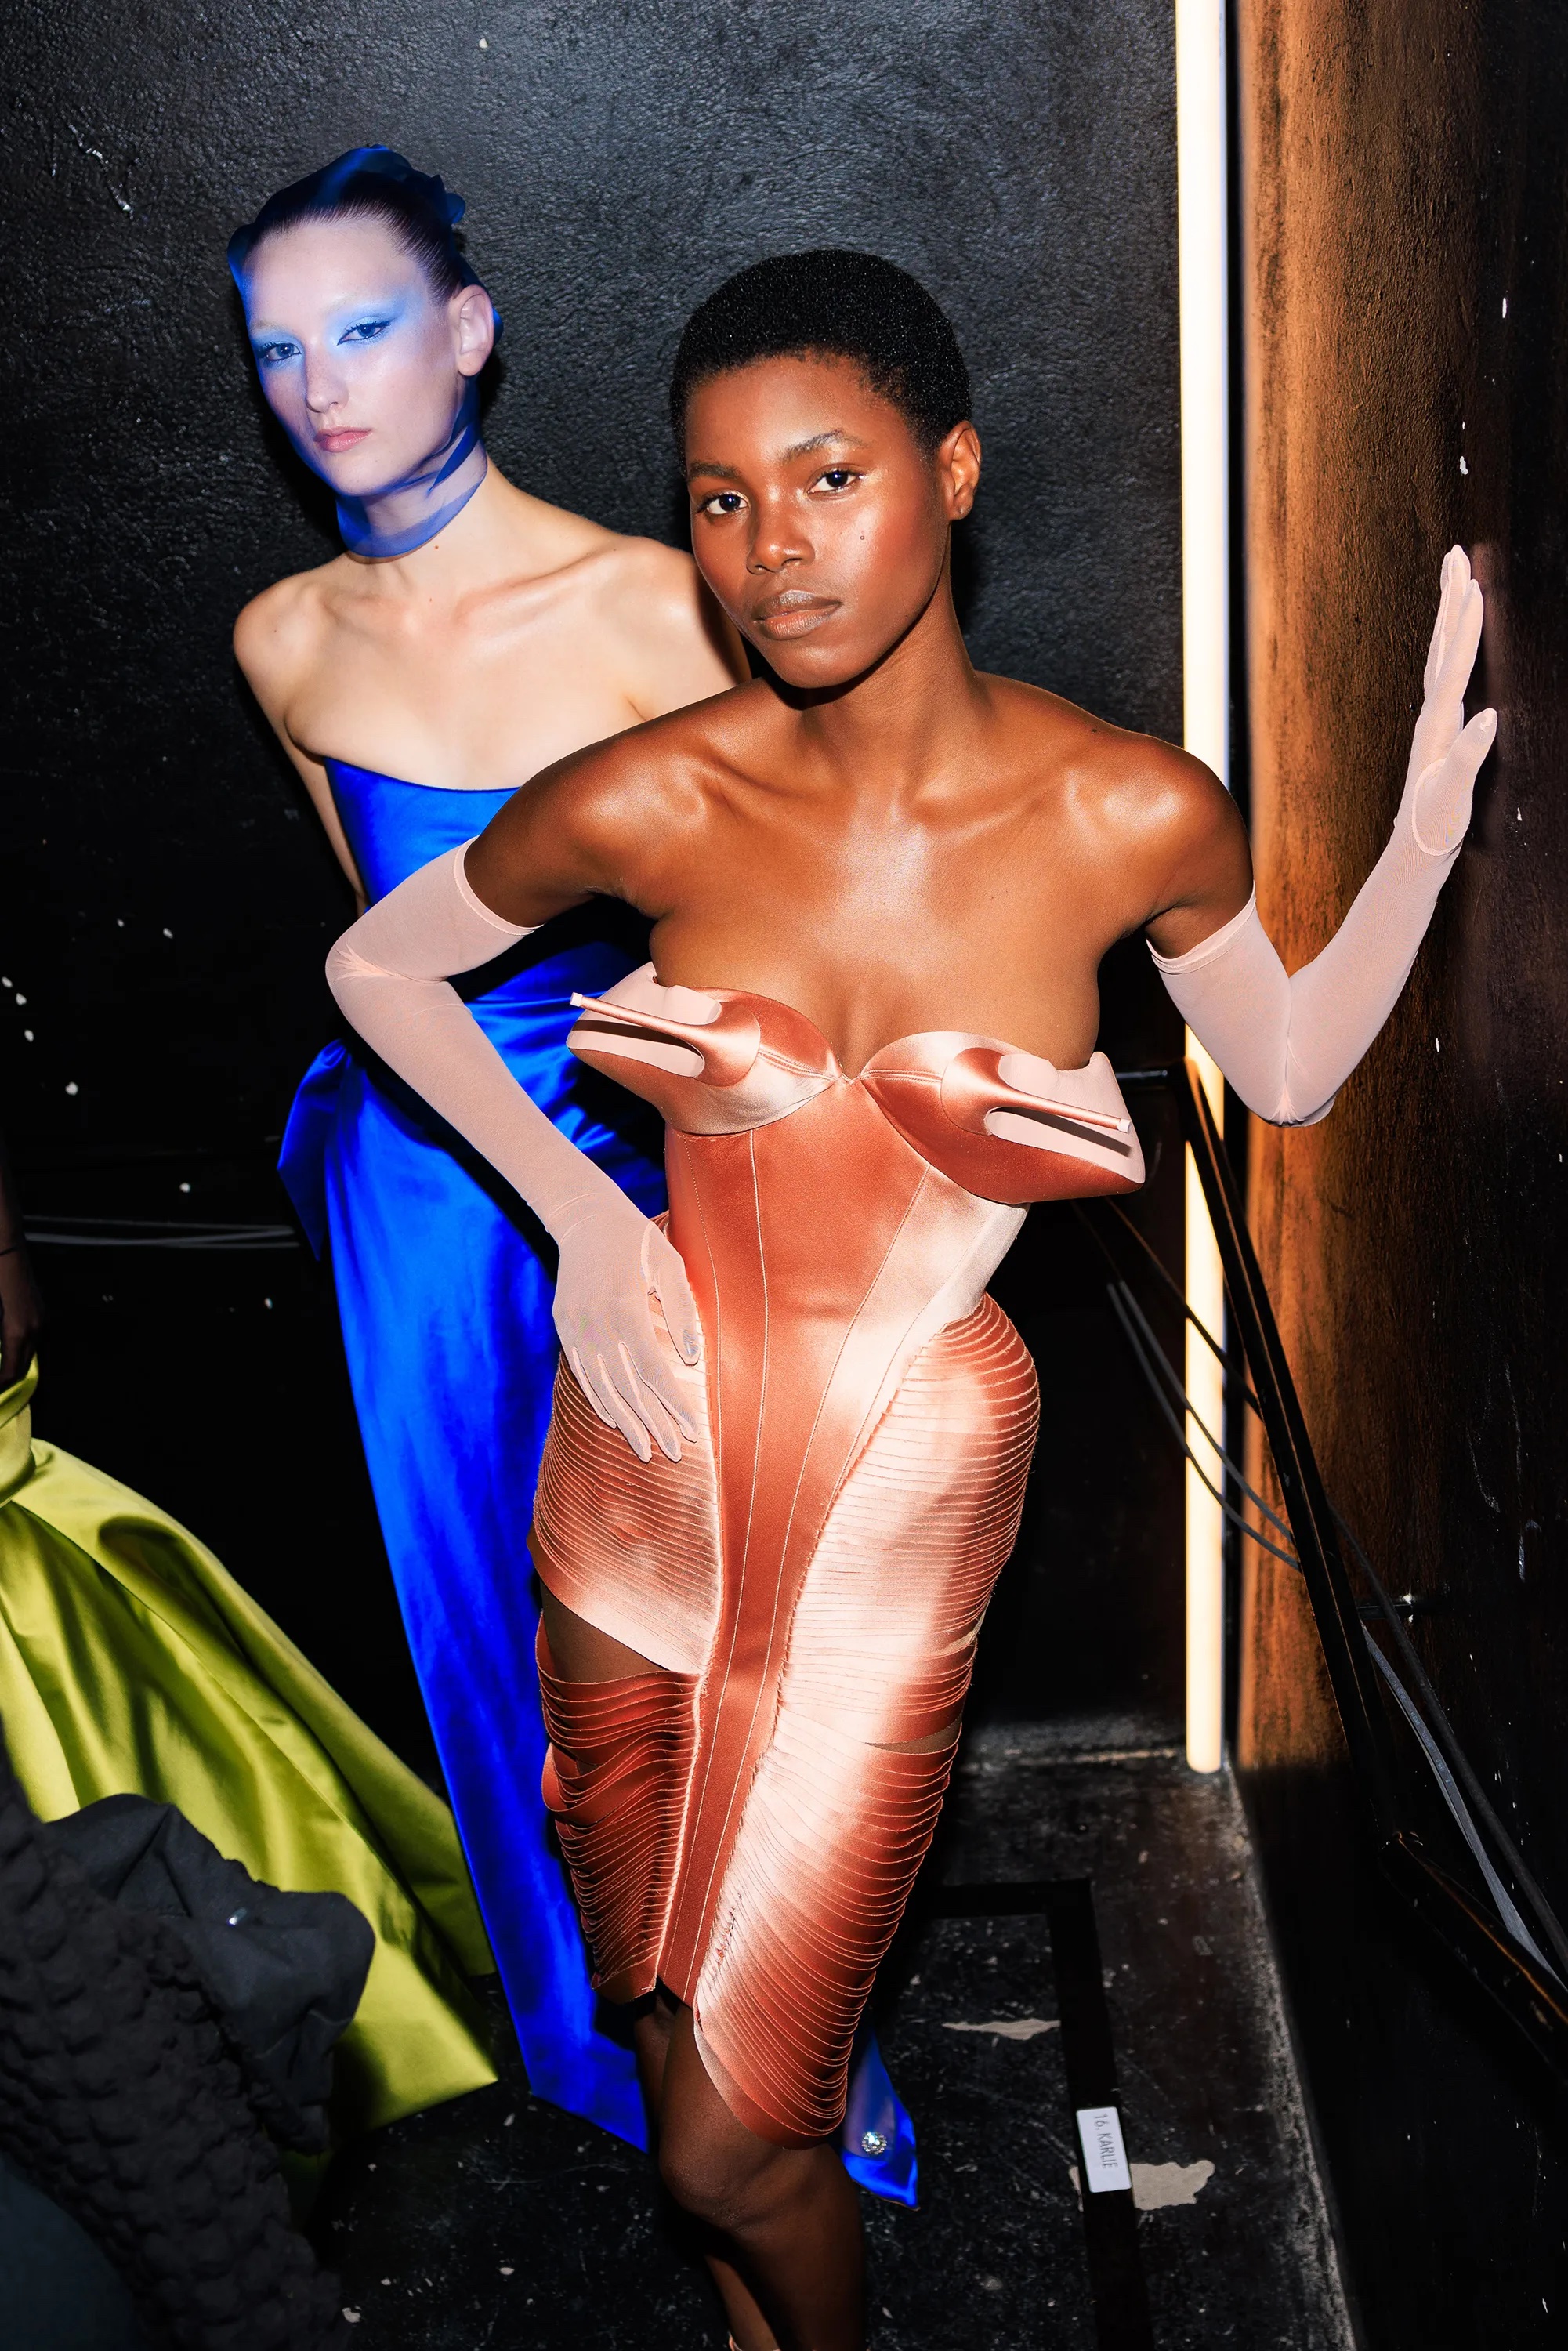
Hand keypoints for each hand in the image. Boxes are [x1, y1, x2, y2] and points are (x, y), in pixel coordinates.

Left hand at [0, 1243, 41, 1389]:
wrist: (5, 1249)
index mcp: (17, 1332)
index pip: (10, 1371)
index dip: (1, 1384)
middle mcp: (33, 1330)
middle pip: (23, 1367)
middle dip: (9, 1380)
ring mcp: (39, 1320)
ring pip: (29, 1354)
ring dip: (15, 1366)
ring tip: (2, 1372)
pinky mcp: (39, 1312)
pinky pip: (32, 1341)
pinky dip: (20, 1352)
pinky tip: (8, 1352)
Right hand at [551, 1192, 701, 1462]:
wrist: (585, 1218)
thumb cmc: (637, 1240)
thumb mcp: (669, 1264)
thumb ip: (683, 1310)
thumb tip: (693, 1358)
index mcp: (624, 1308)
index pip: (652, 1370)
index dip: (673, 1404)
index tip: (693, 1430)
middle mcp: (596, 1324)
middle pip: (627, 1387)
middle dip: (652, 1423)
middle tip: (673, 1454)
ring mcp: (575, 1328)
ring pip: (601, 1386)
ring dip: (624, 1422)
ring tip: (644, 1451)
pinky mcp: (564, 1327)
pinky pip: (581, 1373)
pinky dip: (598, 1399)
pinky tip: (613, 1420)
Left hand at [1406, 546, 1497, 854]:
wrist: (1414, 852)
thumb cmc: (1435, 827)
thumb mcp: (1453, 795)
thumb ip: (1469, 756)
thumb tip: (1488, 715)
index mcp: (1437, 725)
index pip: (1455, 665)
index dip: (1465, 627)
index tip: (1473, 587)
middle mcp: (1432, 715)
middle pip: (1442, 645)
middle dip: (1450, 600)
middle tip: (1456, 555)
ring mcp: (1435, 720)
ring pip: (1442, 654)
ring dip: (1449, 615)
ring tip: (1457, 579)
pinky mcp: (1442, 729)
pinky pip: (1448, 673)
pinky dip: (1454, 645)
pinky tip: (1456, 637)